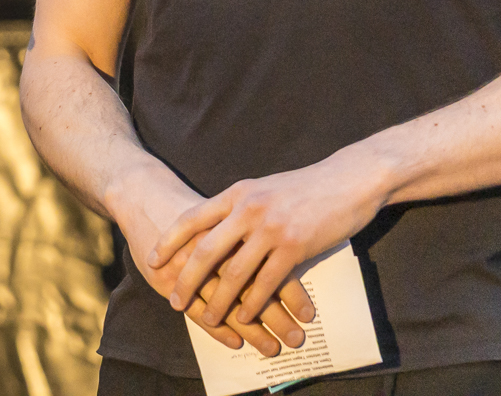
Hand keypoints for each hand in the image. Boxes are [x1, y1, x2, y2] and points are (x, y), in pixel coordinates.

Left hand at [150, 154, 385, 329]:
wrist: (347, 181)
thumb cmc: (304, 187)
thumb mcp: (263, 189)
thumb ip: (239, 206)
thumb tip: (215, 229)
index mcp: (237, 193)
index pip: (192, 217)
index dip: (169, 240)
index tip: (152, 259)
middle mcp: (248, 209)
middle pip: (207, 250)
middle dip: (187, 279)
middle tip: (174, 301)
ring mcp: (271, 229)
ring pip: (235, 273)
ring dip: (219, 301)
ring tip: (208, 320)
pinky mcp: (295, 247)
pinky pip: (266, 282)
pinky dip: (252, 303)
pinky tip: (244, 317)